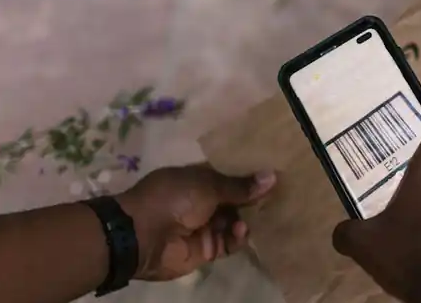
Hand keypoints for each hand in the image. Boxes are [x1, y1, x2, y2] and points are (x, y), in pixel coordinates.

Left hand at [116, 165, 275, 280]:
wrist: (142, 236)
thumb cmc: (173, 199)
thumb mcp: (209, 185)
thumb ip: (241, 186)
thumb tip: (272, 176)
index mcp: (197, 178)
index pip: (228, 174)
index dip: (248, 174)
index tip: (273, 172)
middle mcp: (202, 201)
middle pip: (235, 199)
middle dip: (253, 198)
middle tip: (278, 196)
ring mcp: (204, 226)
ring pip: (235, 222)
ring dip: (247, 219)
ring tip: (259, 216)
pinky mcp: (207, 249)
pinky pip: (229, 243)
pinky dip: (238, 237)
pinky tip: (242, 231)